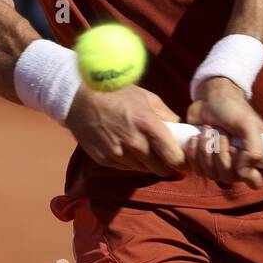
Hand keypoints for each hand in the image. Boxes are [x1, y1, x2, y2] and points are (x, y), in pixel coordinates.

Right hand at [64, 84, 187, 177]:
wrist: (79, 98)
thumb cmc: (116, 93)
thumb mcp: (146, 97)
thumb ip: (167, 115)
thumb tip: (181, 129)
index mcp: (148, 124)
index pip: (174, 157)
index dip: (182, 161)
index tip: (183, 159)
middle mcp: (134, 143)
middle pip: (161, 169)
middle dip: (165, 163)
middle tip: (163, 154)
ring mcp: (118, 154)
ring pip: (143, 170)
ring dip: (146, 162)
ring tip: (141, 146)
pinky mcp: (105, 160)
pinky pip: (126, 168)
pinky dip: (129, 161)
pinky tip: (124, 146)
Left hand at [184, 77, 262, 188]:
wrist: (210, 98)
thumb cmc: (234, 108)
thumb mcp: (249, 124)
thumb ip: (254, 150)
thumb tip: (242, 173)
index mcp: (260, 156)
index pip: (256, 181)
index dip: (244, 171)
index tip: (235, 149)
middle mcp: (242, 164)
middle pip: (230, 178)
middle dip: (221, 154)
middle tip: (220, 134)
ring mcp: (223, 164)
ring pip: (213, 175)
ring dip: (206, 151)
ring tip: (208, 131)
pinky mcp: (205, 162)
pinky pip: (199, 170)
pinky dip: (194, 154)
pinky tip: (195, 138)